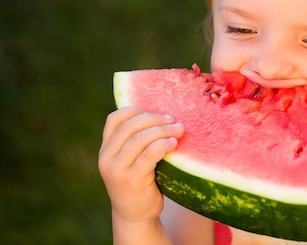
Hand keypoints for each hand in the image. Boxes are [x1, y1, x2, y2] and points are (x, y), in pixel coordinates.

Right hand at [98, 106, 183, 224]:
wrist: (135, 215)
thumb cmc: (140, 181)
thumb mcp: (131, 159)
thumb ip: (136, 140)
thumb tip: (163, 115)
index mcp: (106, 149)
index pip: (115, 119)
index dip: (135, 110)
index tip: (156, 113)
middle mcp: (107, 157)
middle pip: (130, 126)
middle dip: (155, 119)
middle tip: (174, 121)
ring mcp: (117, 169)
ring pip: (140, 138)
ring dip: (163, 130)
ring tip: (179, 130)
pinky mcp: (131, 180)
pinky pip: (148, 155)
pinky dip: (162, 144)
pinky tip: (174, 143)